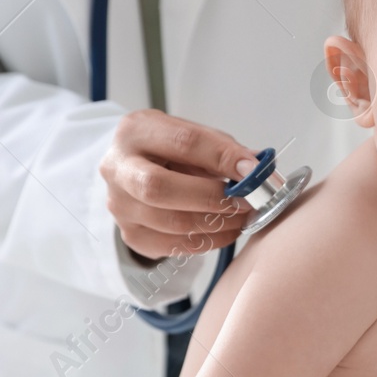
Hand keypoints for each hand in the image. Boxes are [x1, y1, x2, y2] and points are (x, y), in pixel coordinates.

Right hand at [100, 108, 263, 261]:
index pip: (183, 142)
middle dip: (211, 197)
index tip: (252, 170)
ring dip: (215, 223)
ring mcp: (120, 205)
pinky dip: (207, 241)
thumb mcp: (195, 136)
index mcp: (136, 131)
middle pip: (160, 188)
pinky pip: (172, 245)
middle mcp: (119, 168)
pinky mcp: (131, 234)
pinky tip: (225, 230)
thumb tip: (258, 167)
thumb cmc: (171, 151)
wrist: (139, 170)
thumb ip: (224, 149)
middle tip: (245, 201)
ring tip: (241, 216)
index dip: (222, 157)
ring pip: (169, 222)